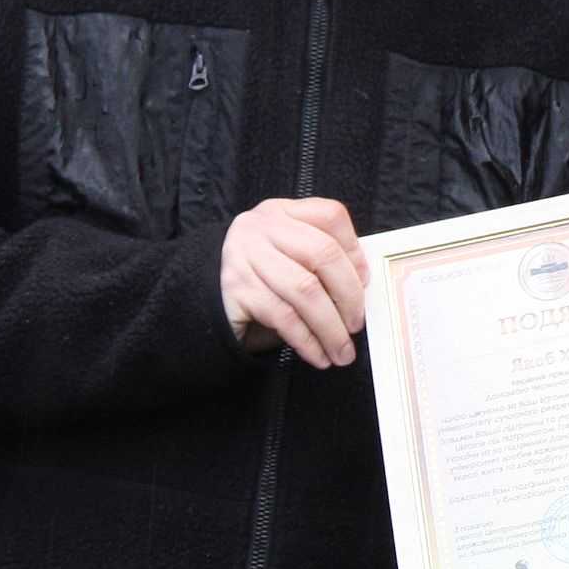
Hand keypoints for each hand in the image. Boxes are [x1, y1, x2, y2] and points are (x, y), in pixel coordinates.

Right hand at [220, 198, 365, 368]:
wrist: (203, 296)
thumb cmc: (259, 278)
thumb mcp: (288, 255)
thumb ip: (321, 257)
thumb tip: (362, 283)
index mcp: (282, 213)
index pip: (330, 216)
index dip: (355, 250)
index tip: (366, 282)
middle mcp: (262, 228)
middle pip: (323, 254)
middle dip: (349, 295)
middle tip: (357, 324)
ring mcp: (246, 256)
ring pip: (305, 291)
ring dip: (331, 327)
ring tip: (343, 350)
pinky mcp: (236, 290)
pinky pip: (284, 318)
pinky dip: (308, 341)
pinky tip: (319, 355)